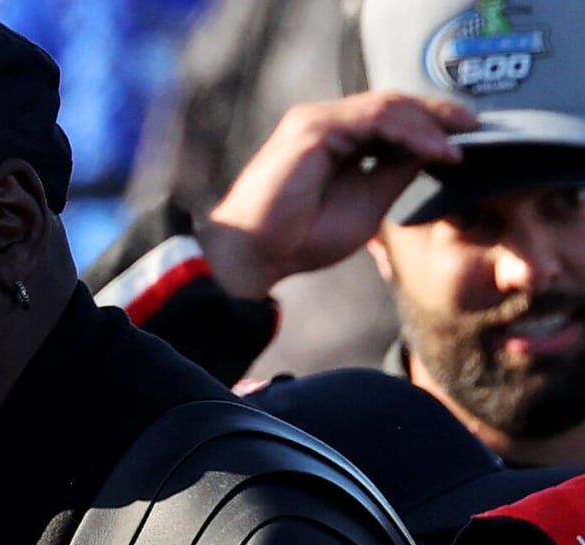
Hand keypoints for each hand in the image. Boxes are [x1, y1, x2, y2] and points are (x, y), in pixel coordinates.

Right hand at [198, 91, 477, 297]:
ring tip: (457, 148)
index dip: (432, 124)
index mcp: (335, 140)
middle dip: (438, 114)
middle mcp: (324, 123)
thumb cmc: (298, 238)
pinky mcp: (312, 129)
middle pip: (393, 104)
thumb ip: (394, 175)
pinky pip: (373, 119)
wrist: (254, 254)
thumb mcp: (366, 204)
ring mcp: (316, 121)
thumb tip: (434, 155)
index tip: (469, 138)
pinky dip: (410, 133)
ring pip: (387, 106)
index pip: (391, 117)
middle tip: (477, 127)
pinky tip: (435, 150)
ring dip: (429, 125)